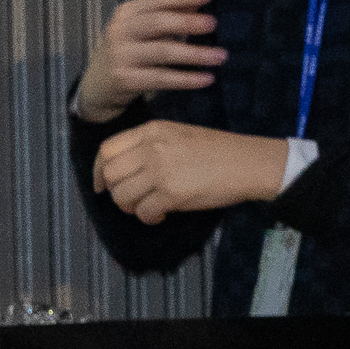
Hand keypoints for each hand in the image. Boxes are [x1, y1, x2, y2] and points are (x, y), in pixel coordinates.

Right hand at [78, 0, 224, 122]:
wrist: (98, 86)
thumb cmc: (130, 51)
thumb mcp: (145, 28)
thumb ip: (171, 11)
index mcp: (128, 13)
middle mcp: (120, 30)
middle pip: (156, 22)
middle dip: (187, 22)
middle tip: (214, 24)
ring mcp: (120, 55)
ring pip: (161, 51)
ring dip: (194, 54)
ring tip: (221, 56)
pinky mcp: (124, 79)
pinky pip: (160, 78)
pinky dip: (185, 79)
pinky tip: (207, 79)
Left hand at [94, 122, 289, 224]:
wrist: (249, 163)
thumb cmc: (220, 150)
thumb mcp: (180, 134)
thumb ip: (151, 145)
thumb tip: (125, 169)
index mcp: (153, 130)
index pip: (108, 149)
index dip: (100, 170)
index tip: (103, 184)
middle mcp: (152, 148)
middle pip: (111, 174)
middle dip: (116, 191)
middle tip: (131, 199)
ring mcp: (161, 171)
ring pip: (122, 196)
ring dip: (131, 207)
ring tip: (147, 207)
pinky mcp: (172, 193)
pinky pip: (143, 212)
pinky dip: (149, 218)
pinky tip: (162, 215)